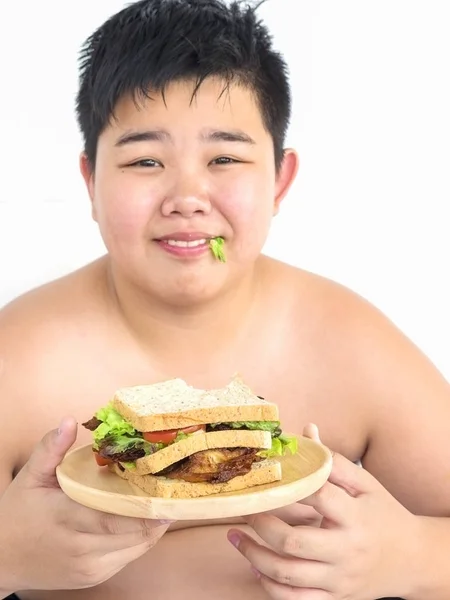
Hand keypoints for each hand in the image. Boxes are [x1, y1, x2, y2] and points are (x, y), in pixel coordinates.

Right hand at [0, 417, 171, 591]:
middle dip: (159, 510)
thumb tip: (70, 421)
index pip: (117, 515)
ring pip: (139, 546)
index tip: (166, 483)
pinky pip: (129, 555)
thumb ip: (51, 448)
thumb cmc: (18, 514)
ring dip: (154, 523)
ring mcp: (90, 568)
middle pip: (136, 532)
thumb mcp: (30, 476)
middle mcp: (82, 549)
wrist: (0, 561)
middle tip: (174, 486)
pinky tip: (145, 516)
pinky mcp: (94, 578)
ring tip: (165, 498)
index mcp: (66, 519)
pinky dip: (141, 536)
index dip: (148, 503)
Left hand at [227, 424, 418, 599]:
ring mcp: (339, 578)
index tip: (264, 477)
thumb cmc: (383, 513)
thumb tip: (307, 430)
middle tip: (243, 510)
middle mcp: (346, 550)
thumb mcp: (366, 484)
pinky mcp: (334, 597)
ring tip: (235, 537)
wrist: (411, 559)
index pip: (316, 497)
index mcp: (356, 516)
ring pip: (288, 575)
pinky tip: (255, 567)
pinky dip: (270, 586)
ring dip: (254, 556)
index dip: (287, 486)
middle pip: (294, 542)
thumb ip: (333, 460)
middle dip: (261, 525)